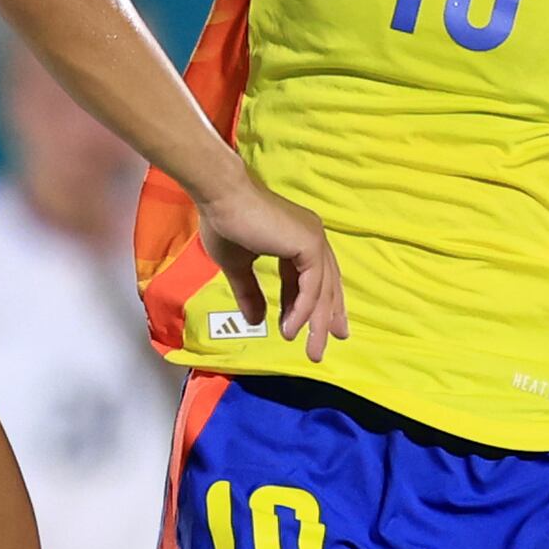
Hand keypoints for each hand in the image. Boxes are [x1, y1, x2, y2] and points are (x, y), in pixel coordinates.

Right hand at [194, 177, 349, 355]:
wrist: (221, 198)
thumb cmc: (226, 223)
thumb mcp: (237, 266)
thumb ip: (250, 293)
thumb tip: (255, 322)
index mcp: (298, 239)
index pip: (315, 278)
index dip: (314, 305)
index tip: (314, 330)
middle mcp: (312, 237)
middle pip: (326, 286)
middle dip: (326, 318)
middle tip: (327, 344)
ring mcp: (314, 239)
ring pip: (322, 290)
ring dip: (317, 323)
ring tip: (312, 351)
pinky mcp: (310, 244)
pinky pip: (312, 286)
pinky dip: (304, 310)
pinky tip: (293, 328)